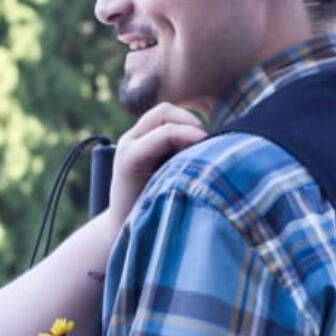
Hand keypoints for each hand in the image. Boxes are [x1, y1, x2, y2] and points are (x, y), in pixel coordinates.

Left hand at [106, 102, 206, 228]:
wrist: (122, 223)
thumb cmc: (146, 219)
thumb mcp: (164, 200)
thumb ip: (181, 178)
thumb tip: (213, 162)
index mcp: (129, 158)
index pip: (165, 133)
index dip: (191, 135)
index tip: (213, 147)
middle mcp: (128, 142)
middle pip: (164, 112)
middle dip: (189, 122)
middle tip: (207, 143)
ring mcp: (133, 138)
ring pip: (166, 113)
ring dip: (186, 123)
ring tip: (200, 145)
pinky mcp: (141, 138)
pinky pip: (165, 121)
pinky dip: (183, 128)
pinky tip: (192, 145)